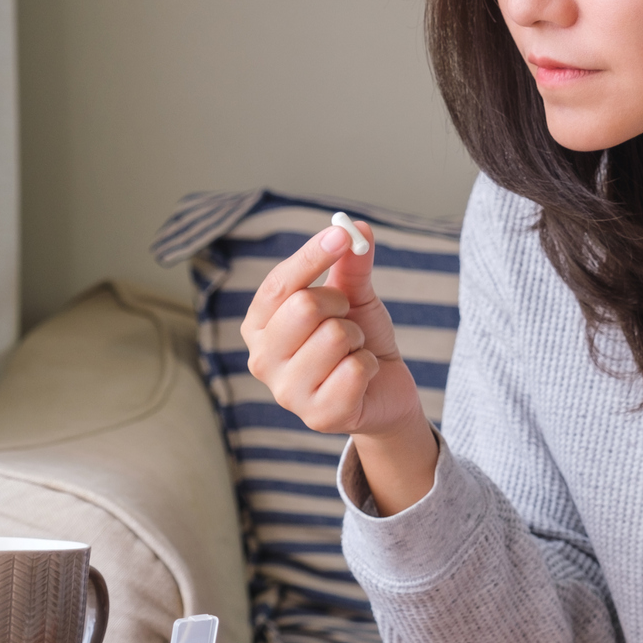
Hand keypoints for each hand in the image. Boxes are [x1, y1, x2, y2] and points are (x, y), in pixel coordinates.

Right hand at [241, 220, 437, 511]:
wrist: (384, 391)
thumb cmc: (357, 341)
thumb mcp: (353, 297)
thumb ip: (349, 263)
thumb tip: (355, 226)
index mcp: (259, 326)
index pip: (279, 284)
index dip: (311, 256)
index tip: (341, 235)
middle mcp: (262, 360)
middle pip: (303, 306)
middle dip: (339, 305)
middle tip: (346, 319)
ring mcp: (287, 393)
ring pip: (334, 336)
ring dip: (357, 338)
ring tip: (353, 352)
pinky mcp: (318, 416)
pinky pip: (354, 369)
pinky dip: (370, 365)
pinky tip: (362, 377)